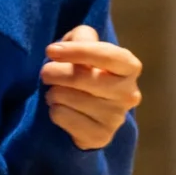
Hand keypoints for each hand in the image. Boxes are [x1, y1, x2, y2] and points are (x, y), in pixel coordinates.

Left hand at [41, 24, 140, 148]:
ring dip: (53, 93)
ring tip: (56, 93)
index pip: (109, 55)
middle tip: (46, 73)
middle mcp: (129, 94)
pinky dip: (53, 110)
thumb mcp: (84, 46)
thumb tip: (66, 47)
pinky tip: (61, 109)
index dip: (78, 51)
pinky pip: (61, 116)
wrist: (86, 111)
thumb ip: (82, 37)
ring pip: (67, 97)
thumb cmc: (84, 70)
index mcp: (129, 67)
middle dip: (54, 72)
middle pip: (82, 77)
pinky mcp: (100, 137)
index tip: (51, 51)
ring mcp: (117, 118)